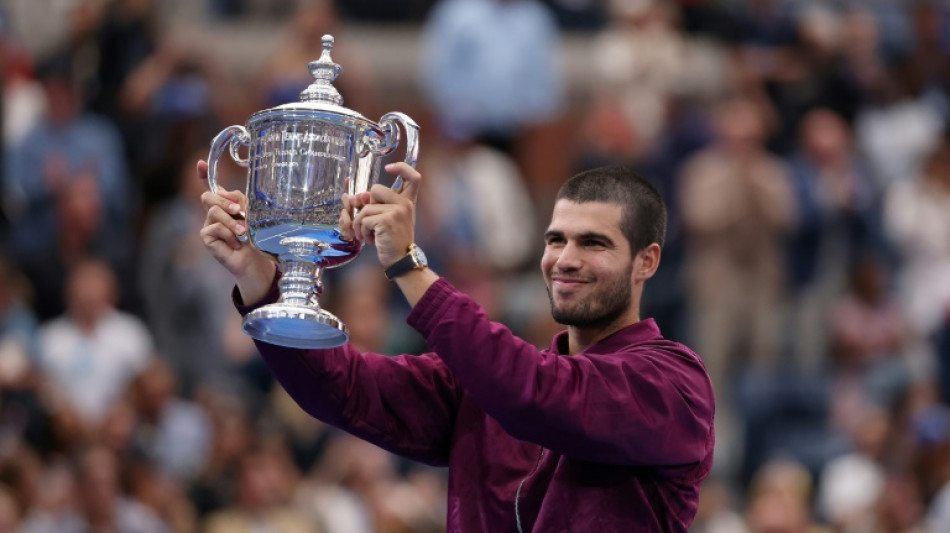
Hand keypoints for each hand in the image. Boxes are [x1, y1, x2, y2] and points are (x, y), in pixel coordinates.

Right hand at [197, 160, 275, 302]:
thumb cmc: (254, 238)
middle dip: (225, 202)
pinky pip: (213, 227)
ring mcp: (209, 225)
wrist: (255, 261)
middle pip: (209, 196)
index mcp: (225, 205)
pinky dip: (228, 234)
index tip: (200, 163)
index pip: (212, 187)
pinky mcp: (206, 237)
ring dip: (231, 222)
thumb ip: (239, 201)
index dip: (204, 175)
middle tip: (240, 212)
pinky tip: (236, 243)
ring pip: (213, 212)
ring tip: (243, 233)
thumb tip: (224, 192)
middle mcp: (214, 213)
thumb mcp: (251, 215)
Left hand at [339, 162, 421, 267]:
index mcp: (408, 201)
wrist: (401, 260)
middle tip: (370, 222)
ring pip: (365, 208)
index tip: (389, 168)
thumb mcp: (389, 219)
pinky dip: (361, 231)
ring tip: (367, 235)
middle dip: (366, 206)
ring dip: (360, 223)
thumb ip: (377, 205)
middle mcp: (405, 203)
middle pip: (375, 189)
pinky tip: (370, 240)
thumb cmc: (394, 241)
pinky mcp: (386, 220)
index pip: (413, 176)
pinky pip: (364, 219)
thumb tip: (356, 196)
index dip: (401, 167)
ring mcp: (396, 211)